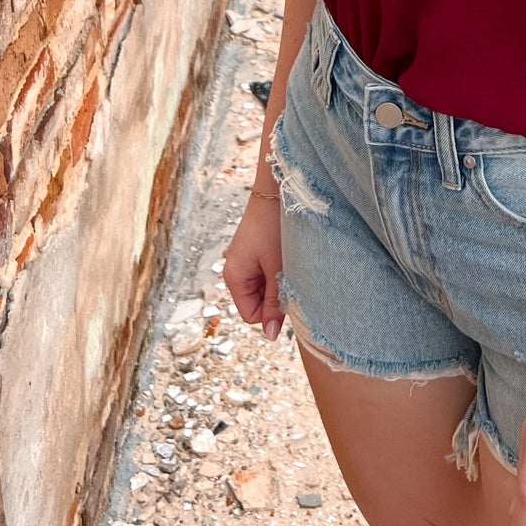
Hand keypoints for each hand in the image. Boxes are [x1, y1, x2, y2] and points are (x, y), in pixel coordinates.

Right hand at [222, 191, 284, 340]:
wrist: (278, 189)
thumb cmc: (276, 228)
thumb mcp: (278, 269)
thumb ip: (275, 303)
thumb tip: (270, 336)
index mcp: (234, 277)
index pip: (251, 315)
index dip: (271, 311)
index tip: (288, 291)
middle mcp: (236, 270)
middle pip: (257, 303)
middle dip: (276, 296)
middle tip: (291, 275)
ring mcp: (246, 260)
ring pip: (265, 289)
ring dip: (280, 282)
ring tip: (290, 263)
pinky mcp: (257, 251)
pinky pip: (268, 274)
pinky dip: (280, 271)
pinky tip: (289, 256)